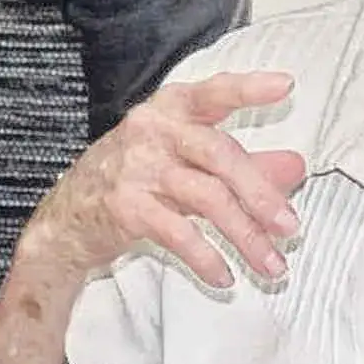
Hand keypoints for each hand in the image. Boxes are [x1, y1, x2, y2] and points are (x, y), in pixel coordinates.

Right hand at [11, 69, 306, 294]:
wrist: (67, 218)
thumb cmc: (137, 180)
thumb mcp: (188, 164)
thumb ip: (243, 163)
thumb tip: (296, 167)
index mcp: (170, 111)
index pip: (212, 93)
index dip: (248, 89)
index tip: (286, 86)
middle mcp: (153, 131)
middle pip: (219, 153)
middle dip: (260, 192)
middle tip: (291, 226)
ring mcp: (137, 168)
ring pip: (206, 198)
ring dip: (245, 235)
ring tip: (272, 265)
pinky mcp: (126, 207)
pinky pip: (177, 233)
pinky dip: (206, 257)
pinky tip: (224, 277)